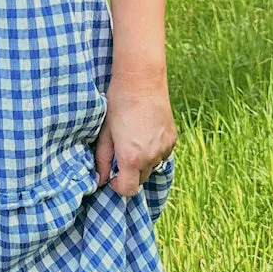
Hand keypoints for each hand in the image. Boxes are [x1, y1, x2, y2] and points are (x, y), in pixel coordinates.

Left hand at [94, 72, 176, 197]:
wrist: (142, 80)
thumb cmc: (118, 104)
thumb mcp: (105, 133)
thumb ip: (102, 160)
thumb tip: (100, 180)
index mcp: (131, 158)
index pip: (128, 190)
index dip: (118, 186)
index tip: (112, 175)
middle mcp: (151, 157)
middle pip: (140, 180)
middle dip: (129, 173)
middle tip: (120, 153)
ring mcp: (164, 148)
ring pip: (152, 167)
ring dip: (142, 162)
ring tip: (133, 139)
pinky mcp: (172, 139)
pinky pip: (162, 154)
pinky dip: (153, 151)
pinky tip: (145, 133)